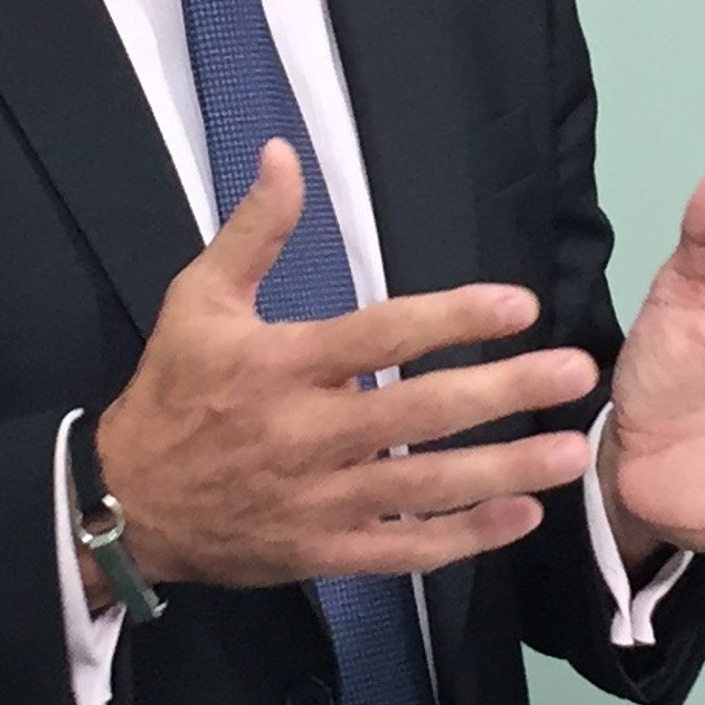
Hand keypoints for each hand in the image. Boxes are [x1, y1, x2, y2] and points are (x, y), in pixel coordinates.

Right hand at [91, 140, 600, 592]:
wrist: (129, 500)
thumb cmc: (173, 388)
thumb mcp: (199, 296)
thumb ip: (255, 229)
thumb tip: (283, 152)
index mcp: (282, 364)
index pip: (381, 335)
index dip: (452, 318)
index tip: (517, 303)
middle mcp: (308, 432)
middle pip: (422, 413)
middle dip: (506, 392)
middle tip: (574, 372)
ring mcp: (320, 500)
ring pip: (428, 488)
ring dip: (506, 469)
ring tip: (573, 450)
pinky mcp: (324, 552)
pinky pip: (406, 551)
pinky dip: (466, 539)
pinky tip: (521, 517)